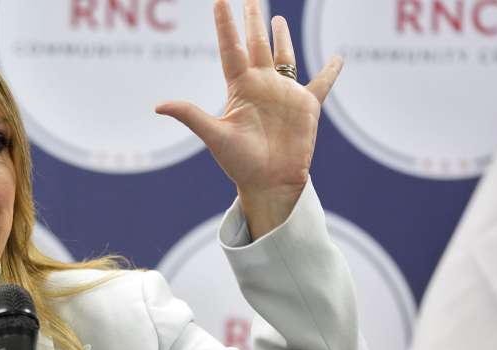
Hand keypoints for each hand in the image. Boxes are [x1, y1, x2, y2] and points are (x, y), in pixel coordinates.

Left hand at [156, 0, 341, 237]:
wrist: (269, 183)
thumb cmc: (240, 163)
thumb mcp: (215, 135)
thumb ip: (191, 115)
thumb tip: (158, 105)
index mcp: (240, 88)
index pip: (231, 48)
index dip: (225, 25)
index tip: (219, 0)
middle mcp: (261, 85)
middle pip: (256, 44)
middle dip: (253, 19)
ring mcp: (284, 93)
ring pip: (283, 56)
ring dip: (281, 37)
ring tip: (278, 18)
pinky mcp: (306, 105)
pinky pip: (321, 83)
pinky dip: (330, 71)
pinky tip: (338, 58)